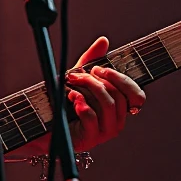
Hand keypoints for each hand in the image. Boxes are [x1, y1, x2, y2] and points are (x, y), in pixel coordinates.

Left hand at [65, 36, 145, 150]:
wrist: (43, 122)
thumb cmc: (63, 101)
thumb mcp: (79, 77)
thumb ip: (92, 60)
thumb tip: (104, 41)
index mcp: (118, 108)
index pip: (137, 96)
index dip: (122, 80)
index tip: (100, 69)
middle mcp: (115, 122)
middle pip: (118, 96)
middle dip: (96, 80)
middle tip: (78, 74)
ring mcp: (104, 132)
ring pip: (108, 104)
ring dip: (87, 89)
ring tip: (71, 84)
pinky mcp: (89, 139)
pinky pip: (92, 116)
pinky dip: (80, 101)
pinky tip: (70, 97)